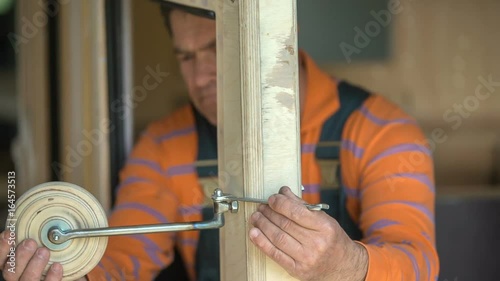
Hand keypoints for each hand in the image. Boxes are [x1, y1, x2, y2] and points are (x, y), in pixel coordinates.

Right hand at [0, 230, 62, 279]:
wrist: (58, 279)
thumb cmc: (47, 265)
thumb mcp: (35, 253)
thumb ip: (31, 244)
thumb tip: (25, 226)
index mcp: (13, 270)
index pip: (1, 261)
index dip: (2, 247)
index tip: (10, 234)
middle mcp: (18, 280)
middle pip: (11, 272)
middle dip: (20, 256)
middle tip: (30, 243)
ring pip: (27, 279)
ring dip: (35, 265)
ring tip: (44, 252)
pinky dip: (51, 277)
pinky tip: (57, 266)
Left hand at [249, 186, 367, 280]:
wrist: (344, 267)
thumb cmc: (333, 241)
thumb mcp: (325, 220)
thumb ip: (302, 206)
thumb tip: (283, 193)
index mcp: (325, 227)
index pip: (296, 212)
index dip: (280, 203)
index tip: (271, 199)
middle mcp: (316, 243)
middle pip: (285, 224)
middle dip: (269, 213)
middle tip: (261, 207)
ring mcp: (306, 258)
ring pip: (277, 238)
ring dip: (262, 225)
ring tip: (256, 217)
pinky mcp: (297, 269)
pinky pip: (275, 254)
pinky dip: (261, 242)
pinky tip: (254, 233)